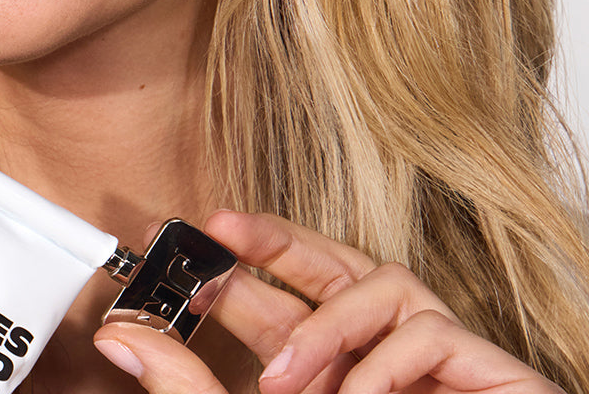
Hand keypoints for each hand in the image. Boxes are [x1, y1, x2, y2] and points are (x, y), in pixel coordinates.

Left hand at [93, 211, 563, 393]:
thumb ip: (188, 383)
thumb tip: (116, 338)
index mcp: (333, 369)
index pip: (288, 291)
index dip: (245, 253)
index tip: (189, 232)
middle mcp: (382, 354)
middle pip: (336, 262)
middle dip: (277, 238)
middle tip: (219, 227)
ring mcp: (436, 361)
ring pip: (385, 283)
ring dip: (325, 323)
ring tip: (279, 378)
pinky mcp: (489, 374)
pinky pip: (429, 331)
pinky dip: (383, 364)